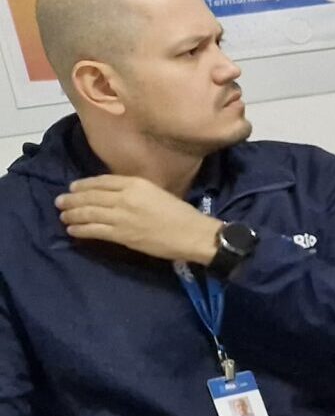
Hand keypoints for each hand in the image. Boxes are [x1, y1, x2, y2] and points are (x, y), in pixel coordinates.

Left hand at [57, 177, 221, 263]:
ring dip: (72, 214)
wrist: (192, 234)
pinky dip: (80, 229)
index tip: (73, 187)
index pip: (102, 181)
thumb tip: (114, 196)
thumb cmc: (181, 213)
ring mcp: (122, 216)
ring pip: (88, 213)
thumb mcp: (158, 192)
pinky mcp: (121, 234)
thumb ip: (136, 192)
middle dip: (72, 199)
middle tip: (60, 202)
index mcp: (137, 184)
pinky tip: (72, 229)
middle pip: (90, 196)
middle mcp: (126, 197)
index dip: (84, 185)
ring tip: (63, 215)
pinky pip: (94, 230)